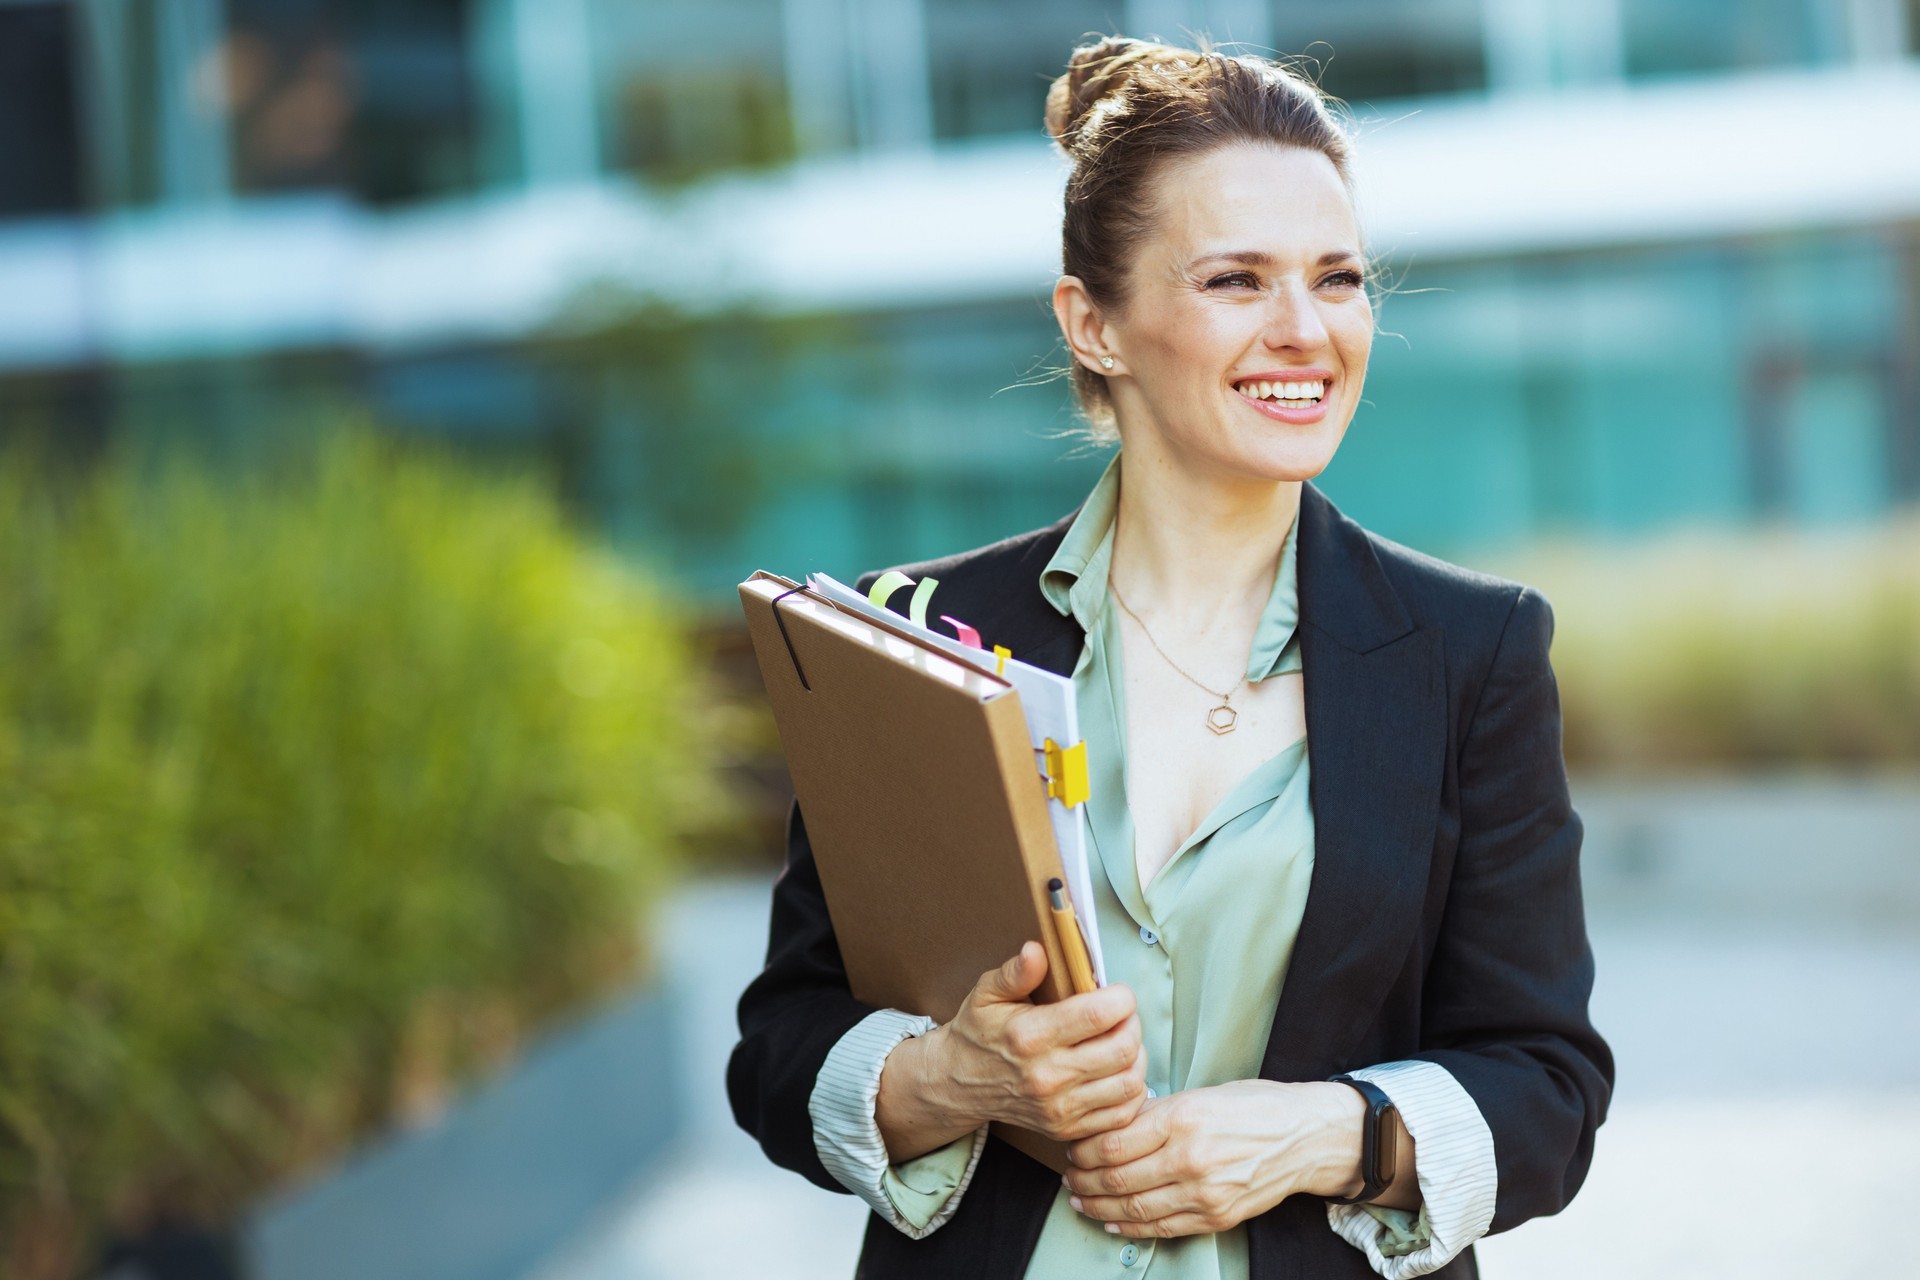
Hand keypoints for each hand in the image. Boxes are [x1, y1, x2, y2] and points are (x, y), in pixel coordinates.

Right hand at [926, 940, 1148, 1141]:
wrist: (958, 1084)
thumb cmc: (978, 1033)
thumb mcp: (987, 993)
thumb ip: (1016, 972)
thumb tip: (1037, 950)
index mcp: (1030, 1036)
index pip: (1098, 1014)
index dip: (1121, 998)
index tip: (1116, 992)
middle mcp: (1047, 1076)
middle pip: (1123, 1049)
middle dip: (1132, 1024)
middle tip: (1122, 1015)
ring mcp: (1059, 1108)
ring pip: (1129, 1083)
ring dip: (1136, 1057)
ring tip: (1120, 1040)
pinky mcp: (1067, 1130)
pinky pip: (1122, 1113)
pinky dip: (1131, 1090)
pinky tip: (1117, 1071)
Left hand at [1060, 1080, 1363, 1238]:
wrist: (1305, 1138)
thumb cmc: (1256, 1108)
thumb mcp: (1201, 1093)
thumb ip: (1155, 1112)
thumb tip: (1113, 1123)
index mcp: (1183, 1119)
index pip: (1112, 1143)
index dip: (1082, 1150)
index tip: (1072, 1147)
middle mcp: (1190, 1159)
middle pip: (1116, 1178)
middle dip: (1083, 1180)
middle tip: (1069, 1176)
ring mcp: (1203, 1193)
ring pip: (1133, 1208)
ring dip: (1099, 1206)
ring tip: (1082, 1200)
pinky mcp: (1216, 1217)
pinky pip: (1162, 1228)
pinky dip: (1130, 1226)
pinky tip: (1113, 1219)